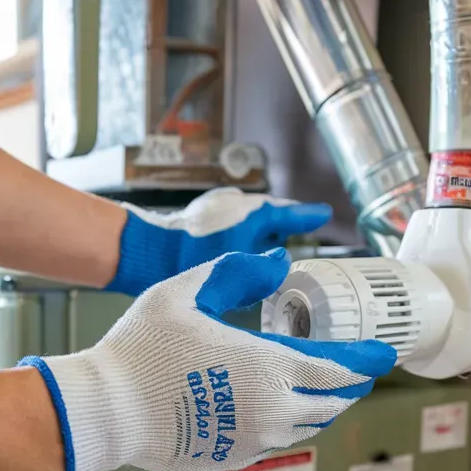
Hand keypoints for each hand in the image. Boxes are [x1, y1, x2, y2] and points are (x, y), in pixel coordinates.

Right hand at [21, 249, 395, 470]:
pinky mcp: (235, 456)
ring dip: (325, 405)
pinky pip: (279, 441)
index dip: (368, 360)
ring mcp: (255, 438)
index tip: (384, 352)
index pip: (341, 368)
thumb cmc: (142, 349)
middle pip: (335, 402)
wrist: (108, 410)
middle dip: (353, 384)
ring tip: (326, 387)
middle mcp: (272, 409)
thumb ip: (236, 274)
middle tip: (360, 368)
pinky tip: (280, 406)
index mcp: (269, 367)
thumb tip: (277, 264)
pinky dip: (291, 423)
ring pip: (311, 426)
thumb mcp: (186, 291)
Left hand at [105, 188, 331, 295]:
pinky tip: (241, 251)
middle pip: (270, 213)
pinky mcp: (200, 222)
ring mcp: (216, 212)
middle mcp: (235, 206)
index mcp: (250, 212)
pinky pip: (232, 225)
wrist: (147, 251)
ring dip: (264, 228)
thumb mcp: (236, 264)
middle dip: (286, 220)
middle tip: (303, 225)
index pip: (288, 213)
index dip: (307, 216)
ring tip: (276, 241)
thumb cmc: (189, 256)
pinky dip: (243, 234)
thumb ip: (263, 265)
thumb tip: (281, 260)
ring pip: (250, 219)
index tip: (323, 214)